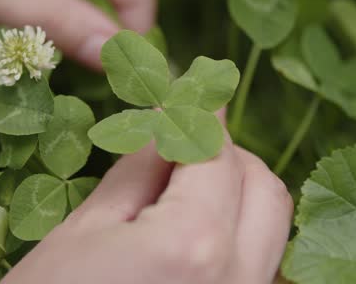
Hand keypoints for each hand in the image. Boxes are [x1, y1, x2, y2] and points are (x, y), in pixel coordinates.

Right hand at [3, 125, 293, 283]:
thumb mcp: (84, 232)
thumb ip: (138, 171)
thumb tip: (166, 124)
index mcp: (194, 245)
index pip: (216, 153)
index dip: (204, 114)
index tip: (197, 90)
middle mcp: (239, 280)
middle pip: (264, 190)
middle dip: (229, 156)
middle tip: (182, 147)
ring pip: (272, 232)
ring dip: (239, 196)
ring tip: (184, 190)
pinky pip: (259, 269)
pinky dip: (238, 238)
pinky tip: (192, 236)